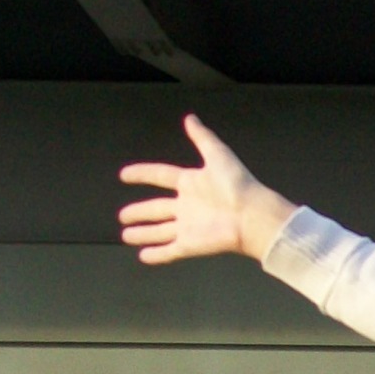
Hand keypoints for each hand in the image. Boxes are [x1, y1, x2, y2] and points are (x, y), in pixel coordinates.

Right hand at [119, 113, 297, 263]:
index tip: (124, 175)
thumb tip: (190, 118)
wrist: (251, 216)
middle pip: (157, 209)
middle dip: (140, 212)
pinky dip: (157, 255)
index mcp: (191, 183)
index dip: (143, 174)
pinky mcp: (190, 245)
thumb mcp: (218, 155)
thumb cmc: (238, 185)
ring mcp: (188, 227)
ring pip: (159, 231)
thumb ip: (202, 137)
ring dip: (143, 233)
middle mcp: (187, 206)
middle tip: (122, 216)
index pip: (161, 176)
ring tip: (126, 235)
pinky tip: (143, 256)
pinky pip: (169, 251)